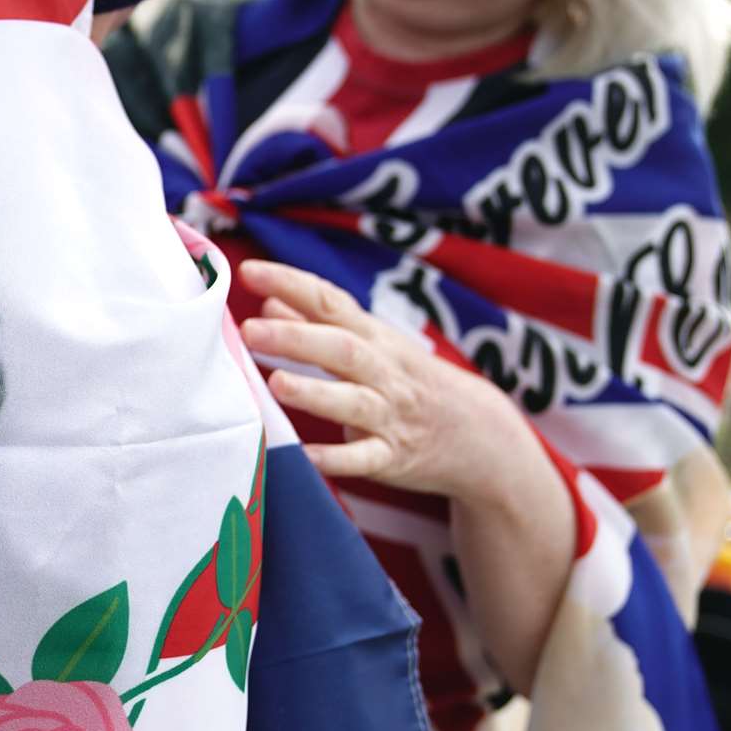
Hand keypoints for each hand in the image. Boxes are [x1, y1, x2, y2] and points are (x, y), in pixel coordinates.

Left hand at [236, 259, 534, 509]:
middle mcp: (382, 372)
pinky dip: (336, 459)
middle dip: (296, 337)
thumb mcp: (372, 344)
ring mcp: (390, 415)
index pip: (330, 302)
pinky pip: (363, 458)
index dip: (290, 283)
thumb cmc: (409, 380)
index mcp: (373, 337)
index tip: (249, 271)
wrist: (481, 434)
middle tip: (250, 330)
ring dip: (314, 393)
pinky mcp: (394, 457)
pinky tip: (306, 455)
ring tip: (276, 383)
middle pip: (340, 348)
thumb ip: (319, 323)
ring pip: (352, 401)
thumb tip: (271, 301)